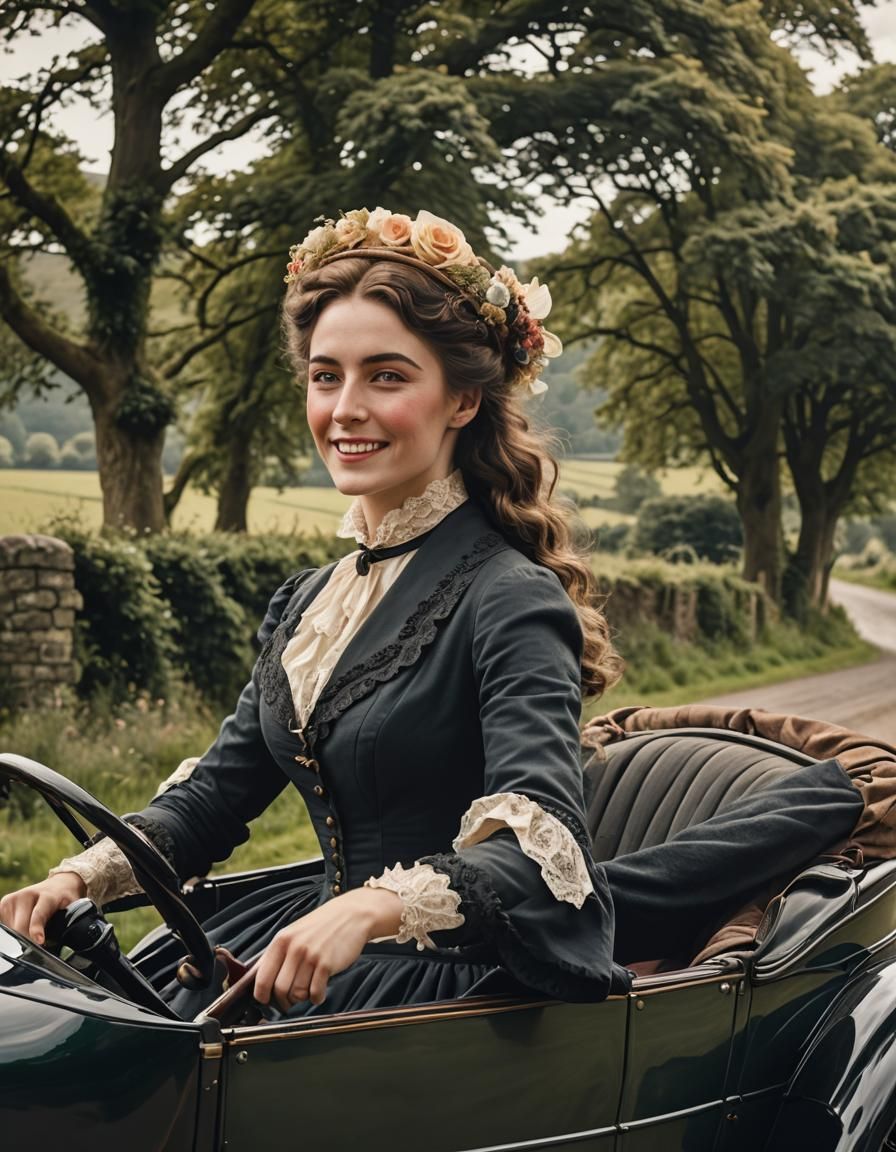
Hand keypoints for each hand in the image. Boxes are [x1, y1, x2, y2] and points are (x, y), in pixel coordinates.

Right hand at [0, 872, 86, 946]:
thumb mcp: (73, 909)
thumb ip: (70, 923)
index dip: (37, 929)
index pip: (39, 914)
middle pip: (20, 928)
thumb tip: (66, 944)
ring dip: (20, 935)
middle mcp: (28, 894)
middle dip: (28, 940)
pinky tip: (20, 928)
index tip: (39, 941)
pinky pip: (4, 923)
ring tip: (32, 930)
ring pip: (11, 929)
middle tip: (39, 943)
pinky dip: (11, 930)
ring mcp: (14, 898)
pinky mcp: (5, 903)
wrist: (59, 884)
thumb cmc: (65, 900)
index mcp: (48, 896)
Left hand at [253, 886, 401, 1011]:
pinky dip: (317, 997)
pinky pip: (315, 993)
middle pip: (279, 989)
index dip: (261, 994)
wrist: (352, 915)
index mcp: (281, 940)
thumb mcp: (294, 933)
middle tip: (290, 1000)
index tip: (265, 1000)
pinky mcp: (327, 964)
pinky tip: (320, 990)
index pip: (262, 977)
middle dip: (284, 1000)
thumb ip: (278, 953)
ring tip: (308, 990)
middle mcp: (294, 948)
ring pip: (297, 994)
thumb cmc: (323, 925)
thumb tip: (262, 978)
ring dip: (302, 999)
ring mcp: (311, 956)